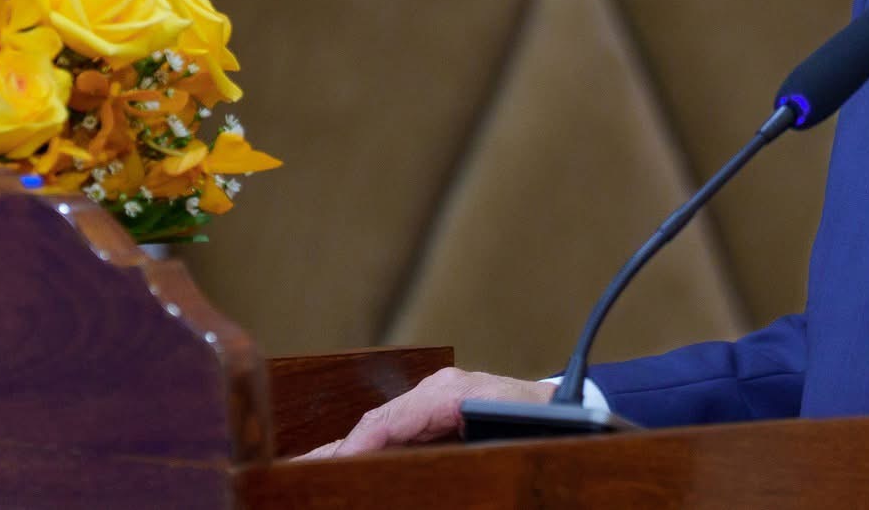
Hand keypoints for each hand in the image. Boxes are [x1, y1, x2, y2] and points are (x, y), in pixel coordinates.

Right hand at [297, 368, 554, 457]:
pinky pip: (394, 432)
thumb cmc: (548, 427)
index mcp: (455, 393)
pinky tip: (341, 464)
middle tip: (295, 479)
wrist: (574, 411)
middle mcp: (440, 390)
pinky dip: (366, 447)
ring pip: (380, 429)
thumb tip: (402, 436)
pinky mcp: (437, 414)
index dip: (357, 447)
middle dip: (338, 452)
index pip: (391, 421)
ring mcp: (437, 400)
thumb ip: (465, 437)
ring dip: (345, 452)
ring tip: (304, 474)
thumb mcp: (509, 438)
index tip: (332, 470)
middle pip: (376, 425)